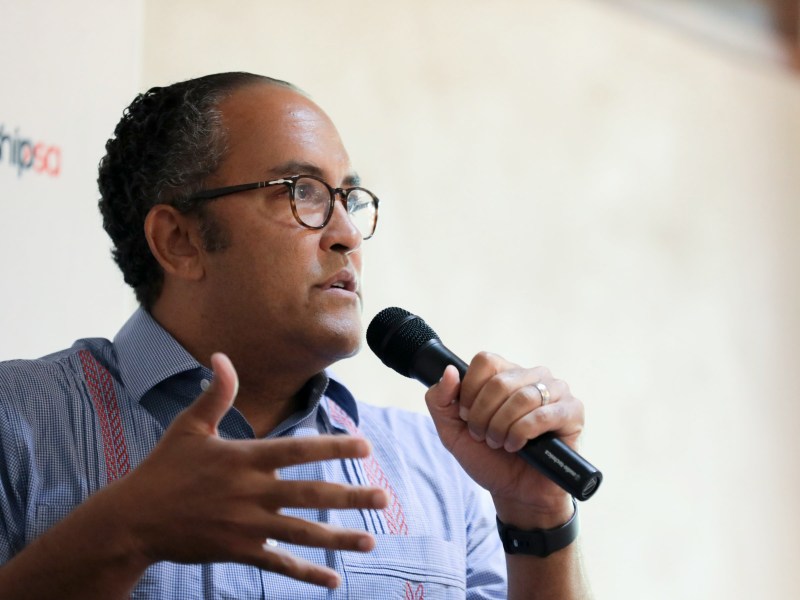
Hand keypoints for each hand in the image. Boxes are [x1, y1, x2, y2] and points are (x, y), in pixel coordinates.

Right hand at [111, 353, 387, 588]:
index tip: (364, 446)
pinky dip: (306, 573)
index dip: (333, 447)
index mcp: (244, 459)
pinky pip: (279, 564)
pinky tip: (332, 581)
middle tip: (384, 498)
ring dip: (339, 538)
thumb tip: (222, 355)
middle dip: (351, 496)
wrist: (133, 520)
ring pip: (302, 533)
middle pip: (311, 494)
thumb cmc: (163, 469)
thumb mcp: (188, 427)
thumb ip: (215, 394)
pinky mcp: (238, 551)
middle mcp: (252, 493)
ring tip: (370, 539)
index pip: (299, 450)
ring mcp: (247, 526)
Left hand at [425, 352, 583, 525]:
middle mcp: (532, 376)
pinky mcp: (572, 411)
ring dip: (502, 427)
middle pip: (500, 381)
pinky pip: (543, 415)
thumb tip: (450, 371)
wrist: (515, 493)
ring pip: (522, 397)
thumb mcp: (452, 431)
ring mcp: (556, 391)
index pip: (485, 361)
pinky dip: (522, 434)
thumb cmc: (488, 458)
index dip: (470, 391)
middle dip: (483, 416)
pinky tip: (519, 447)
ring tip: (501, 444)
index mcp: (506, 373)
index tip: (467, 416)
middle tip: (484, 437)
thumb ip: (440, 400)